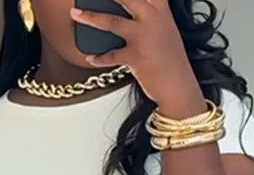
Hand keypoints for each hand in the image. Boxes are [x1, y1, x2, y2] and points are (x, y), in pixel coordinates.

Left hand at [71, 0, 204, 113]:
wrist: (178, 87)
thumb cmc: (171, 61)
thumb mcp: (164, 29)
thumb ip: (149, 14)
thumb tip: (129, 10)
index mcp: (160, 9)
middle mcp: (152, 18)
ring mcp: (143, 37)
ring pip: (112, 22)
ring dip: (90, 17)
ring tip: (75, 14)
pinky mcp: (136, 56)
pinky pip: (112, 56)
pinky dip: (99, 57)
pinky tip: (90, 57)